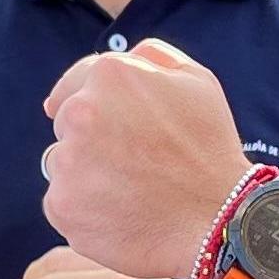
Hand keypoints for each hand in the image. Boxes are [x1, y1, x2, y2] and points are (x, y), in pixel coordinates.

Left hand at [41, 39, 249, 278]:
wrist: (217, 220)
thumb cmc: (210, 149)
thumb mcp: (197, 81)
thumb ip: (151, 57)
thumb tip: (122, 57)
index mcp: (111, 75)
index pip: (75, 82)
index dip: (93, 102)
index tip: (99, 121)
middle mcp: (80, 112)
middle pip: (66, 122)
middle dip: (91, 137)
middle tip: (132, 160)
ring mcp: (67, 161)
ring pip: (62, 162)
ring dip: (84, 172)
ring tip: (130, 189)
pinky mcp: (61, 205)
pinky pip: (62, 201)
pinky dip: (84, 209)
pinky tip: (120, 213)